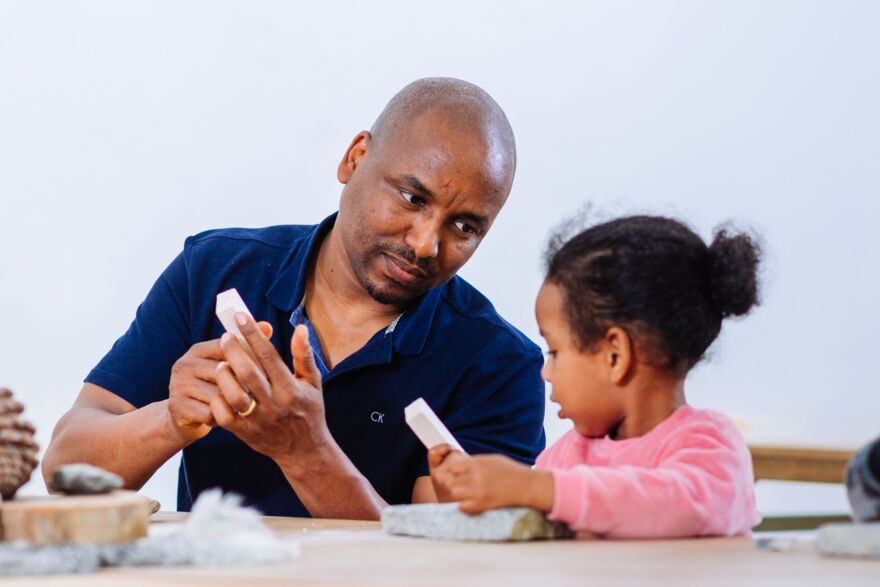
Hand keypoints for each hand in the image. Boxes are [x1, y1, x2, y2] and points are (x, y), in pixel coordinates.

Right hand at [167, 322, 271, 443]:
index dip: (249, 361)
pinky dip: (220, 418)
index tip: (264, 374)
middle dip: (243, 385)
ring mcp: (177, 385)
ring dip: (232, 404)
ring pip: (218, 394)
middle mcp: (185, 364)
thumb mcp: (228, 367)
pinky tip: (221, 417)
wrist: (188, 416)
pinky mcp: (177, 406)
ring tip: (238, 406)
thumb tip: (267, 326)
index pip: (228, 348)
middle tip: (256, 394)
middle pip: (224, 372)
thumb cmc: (215, 387)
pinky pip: (210, 413)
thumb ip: (247, 347)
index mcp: (199, 350)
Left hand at [210, 313, 329, 472]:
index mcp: (291, 389)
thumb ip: (304, 355)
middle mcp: (274, 404)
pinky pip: (222, 415)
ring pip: (232, 394)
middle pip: (247, 373)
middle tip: (225, 336)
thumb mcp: (313, 383)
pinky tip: (220, 386)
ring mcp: (257, 420)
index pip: (269, 356)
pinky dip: (217, 399)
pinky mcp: (244, 432)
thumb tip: (301, 328)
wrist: (303, 451)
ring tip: (221, 362)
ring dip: (224, 375)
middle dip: (233, 350)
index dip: (253, 335)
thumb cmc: (309, 410)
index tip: (241, 317)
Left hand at [428, 444, 553, 513]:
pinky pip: (462, 506)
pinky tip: (469, 503)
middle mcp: (476, 476)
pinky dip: (463, 505)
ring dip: (456, 494)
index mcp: (478, 463)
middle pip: (451, 480)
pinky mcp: (482, 504)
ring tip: (463, 494)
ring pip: (454, 492)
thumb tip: (461, 464)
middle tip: (458, 486)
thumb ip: (475, 462)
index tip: (456, 475)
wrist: (527, 486)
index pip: (453, 466)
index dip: (453, 471)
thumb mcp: (493, 460)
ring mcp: (478, 491)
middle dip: (452, 482)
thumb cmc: (512, 472)